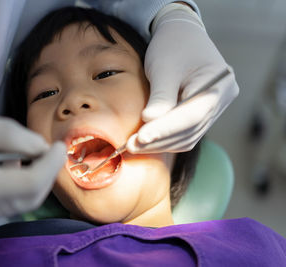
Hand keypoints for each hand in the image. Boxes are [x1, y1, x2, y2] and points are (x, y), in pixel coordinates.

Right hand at [0, 111, 65, 227]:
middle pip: (31, 197)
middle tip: (50, 149)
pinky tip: (8, 166)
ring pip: (22, 203)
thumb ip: (10, 135)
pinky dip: (18, 185)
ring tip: (24, 154)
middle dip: (47, 172)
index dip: (52, 164)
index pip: (31, 183)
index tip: (59, 145)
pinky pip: (8, 204)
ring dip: (34, 178)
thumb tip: (41, 147)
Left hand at [127, 4, 238, 152]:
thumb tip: (149, 122)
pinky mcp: (201, 114)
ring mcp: (214, 109)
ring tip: (134, 146)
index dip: (165, 129)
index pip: (192, 115)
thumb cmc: (172, 46)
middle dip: (159, 139)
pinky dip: (165, 139)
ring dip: (160, 143)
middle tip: (131, 145)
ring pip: (187, 136)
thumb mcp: (164, 67)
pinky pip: (185, 133)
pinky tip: (146, 141)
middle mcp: (222, 99)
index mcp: (220, 83)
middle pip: (190, 129)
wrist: (181, 35)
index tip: (141, 137)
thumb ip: (160, 96)